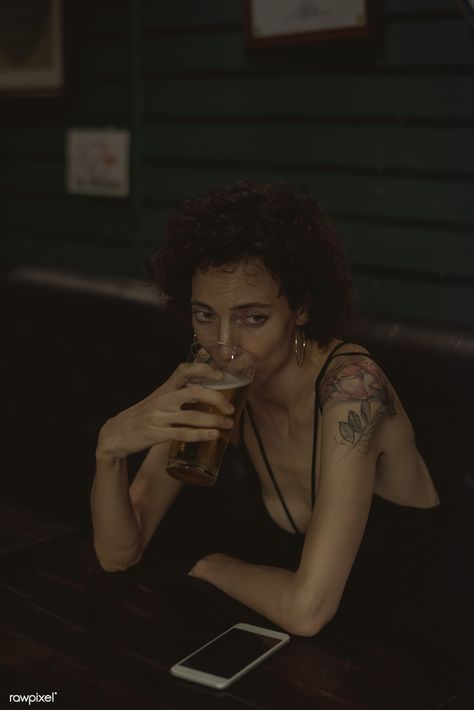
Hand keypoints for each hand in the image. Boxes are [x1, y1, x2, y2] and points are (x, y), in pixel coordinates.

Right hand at [96, 362, 234, 459]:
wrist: (115, 434)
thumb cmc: (141, 415)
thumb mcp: (157, 399)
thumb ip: (177, 393)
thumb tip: (203, 388)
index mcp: (163, 388)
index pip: (183, 370)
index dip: (202, 369)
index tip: (219, 374)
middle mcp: (162, 400)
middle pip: (194, 392)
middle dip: (216, 398)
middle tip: (230, 407)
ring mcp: (159, 417)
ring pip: (192, 416)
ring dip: (213, 420)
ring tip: (227, 424)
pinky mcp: (156, 434)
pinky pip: (183, 434)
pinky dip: (200, 435)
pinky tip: (213, 436)